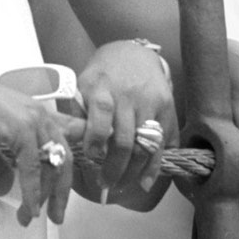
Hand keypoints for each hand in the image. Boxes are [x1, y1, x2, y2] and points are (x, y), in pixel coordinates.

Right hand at [0, 77, 81, 225]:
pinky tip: (29, 207)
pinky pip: (34, 168)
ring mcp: (33, 121)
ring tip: (32, 216)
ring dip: (44, 197)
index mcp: (36, 117)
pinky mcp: (21, 128)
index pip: (64, 145)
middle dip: (61, 192)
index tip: (63, 193)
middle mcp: (40, 116)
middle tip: (56, 215)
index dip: (68, 169)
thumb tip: (4, 187)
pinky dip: (32, 192)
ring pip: (52, 166)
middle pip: (65, 160)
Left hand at [75, 41, 176, 192]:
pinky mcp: (168, 108)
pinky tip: (146, 181)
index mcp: (103, 88)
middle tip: (105, 184)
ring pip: (146, 145)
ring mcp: (151, 103)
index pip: (101, 115)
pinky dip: (155, 165)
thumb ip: (76, 112)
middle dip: (114, 167)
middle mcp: (129, 96)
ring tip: (122, 185)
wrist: (133, 53)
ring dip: (134, 171)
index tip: (91, 157)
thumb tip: (70, 144)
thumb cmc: (103, 75)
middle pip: (125, 139)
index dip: (96, 139)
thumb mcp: (83, 85)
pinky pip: (164, 142)